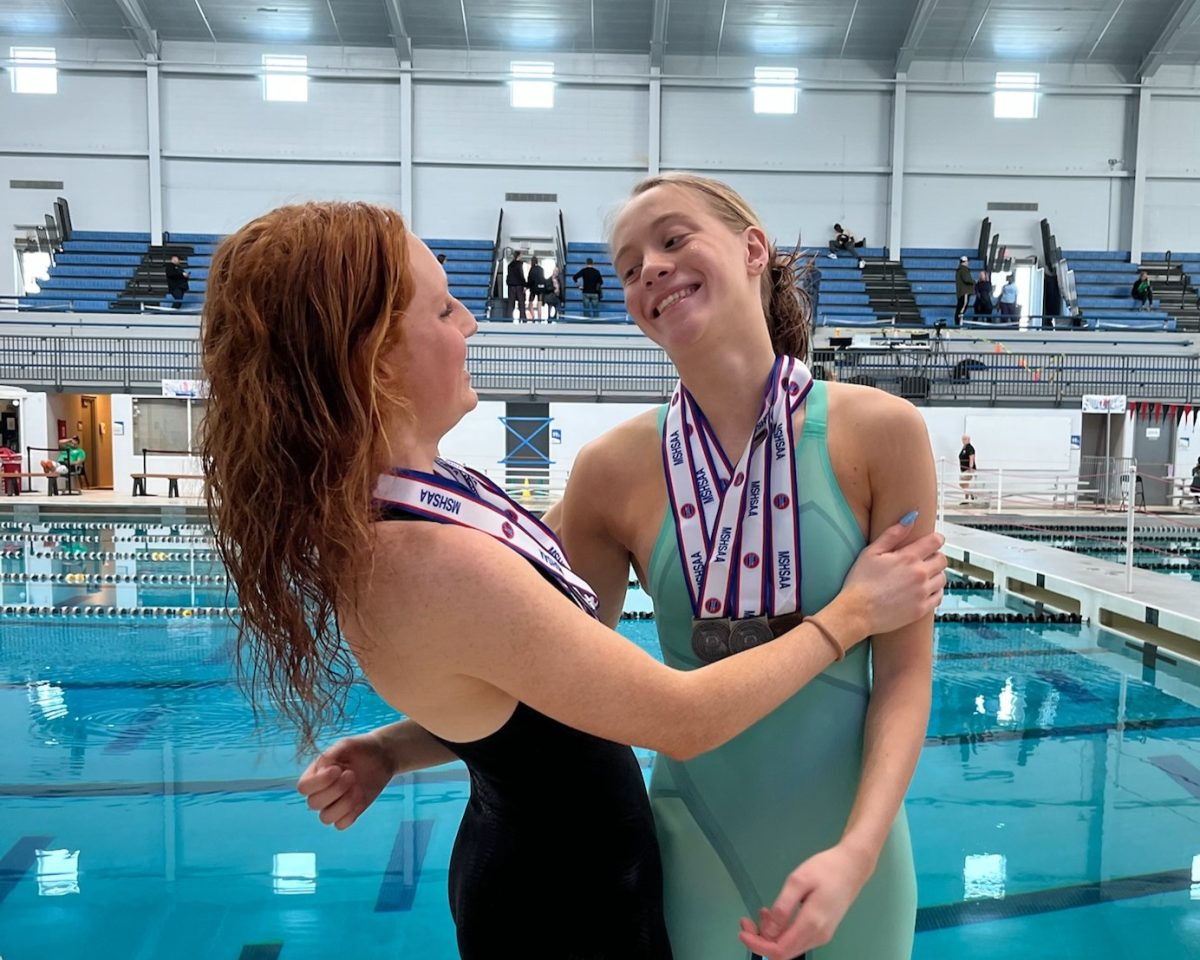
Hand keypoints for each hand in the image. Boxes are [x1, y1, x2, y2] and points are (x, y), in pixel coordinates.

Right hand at [296, 731, 395, 829]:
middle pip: (313, 803)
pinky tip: (361, 798)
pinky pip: (341, 825)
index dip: (320, 782)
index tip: (338, 769)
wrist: (381, 756)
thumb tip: (321, 768)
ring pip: (325, 818)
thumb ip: (332, 754)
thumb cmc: (360, 748)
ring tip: (357, 788)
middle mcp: (321, 791)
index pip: (303, 787)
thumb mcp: (346, 744)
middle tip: (352, 775)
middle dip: (336, 790)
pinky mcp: (348, 813)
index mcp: (315, 773)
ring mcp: (333, 804)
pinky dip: (351, 814)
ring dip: (344, 804)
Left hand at [737, 843, 874, 959]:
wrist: (852, 867)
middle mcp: (818, 937)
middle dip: (760, 939)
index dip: (757, 945)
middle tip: (746, 919)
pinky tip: (775, 913)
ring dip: (771, 934)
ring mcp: (822, 935)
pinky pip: (797, 938)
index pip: (779, 950)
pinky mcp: (822, 930)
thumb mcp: (798, 882)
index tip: (741, 931)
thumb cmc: (825, 869)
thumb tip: (768, 931)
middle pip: (783, 952)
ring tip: (761, 911)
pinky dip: (781, 930)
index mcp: (811, 925)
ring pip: (789, 946)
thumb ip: (782, 908)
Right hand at [841, 512, 945, 636]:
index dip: (936, 539)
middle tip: (924, 560)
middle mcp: (920, 574)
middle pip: (942, 560)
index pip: (935, 542)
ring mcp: (922, 593)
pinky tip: (923, 590)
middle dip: (935, 556)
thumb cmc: (860, 581)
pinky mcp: (921, 609)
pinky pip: (939, 596)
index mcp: (908, 557)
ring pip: (942, 578)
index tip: (932, 541)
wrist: (857, 612)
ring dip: (935, 574)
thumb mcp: (871, 552)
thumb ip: (893, 534)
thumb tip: (911, 517)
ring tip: (922, 576)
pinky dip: (934, 591)